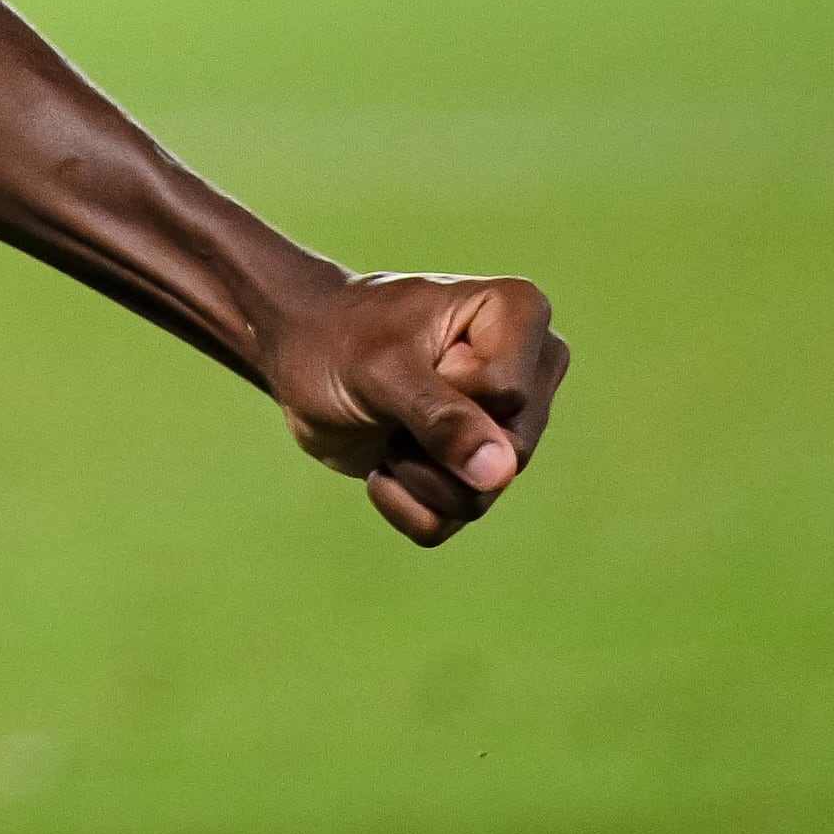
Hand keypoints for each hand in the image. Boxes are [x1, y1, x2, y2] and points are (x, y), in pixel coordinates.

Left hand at [264, 271, 569, 544]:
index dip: (443, 386)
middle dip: (429, 439)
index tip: (409, 352)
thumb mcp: (379, 368)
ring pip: (482, 494)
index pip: (507, 394)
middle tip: (391, 396)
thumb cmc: (338, 340)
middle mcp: (533, 370)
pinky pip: (451, 519)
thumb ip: (441, 416)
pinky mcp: (478, 471)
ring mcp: (511, 426)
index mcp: (521, 314)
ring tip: (389, 422)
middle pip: (508, 453)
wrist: (300, 356)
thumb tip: (502, 473)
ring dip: (412, 471)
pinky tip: (383, 462)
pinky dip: (403, 502)